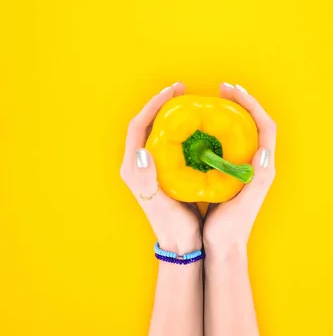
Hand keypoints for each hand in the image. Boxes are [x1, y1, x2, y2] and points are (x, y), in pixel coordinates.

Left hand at [120, 82, 201, 253]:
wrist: (182, 245)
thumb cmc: (172, 225)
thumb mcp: (159, 202)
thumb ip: (146, 180)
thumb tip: (140, 152)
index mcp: (133, 167)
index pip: (138, 125)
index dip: (153, 105)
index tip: (172, 91)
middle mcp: (138, 164)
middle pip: (146, 123)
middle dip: (162, 103)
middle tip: (182, 89)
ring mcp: (150, 167)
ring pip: (157, 130)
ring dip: (170, 113)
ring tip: (189, 101)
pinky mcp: (162, 171)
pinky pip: (168, 141)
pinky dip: (179, 127)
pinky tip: (195, 125)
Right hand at [203, 83, 276, 260]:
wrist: (223, 248)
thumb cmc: (232, 228)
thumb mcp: (245, 203)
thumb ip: (257, 179)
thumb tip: (265, 150)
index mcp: (263, 167)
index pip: (265, 126)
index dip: (252, 105)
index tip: (233, 90)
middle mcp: (257, 164)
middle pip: (255, 123)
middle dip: (241, 102)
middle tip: (222, 89)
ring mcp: (245, 167)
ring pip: (243, 131)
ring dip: (232, 112)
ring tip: (215, 100)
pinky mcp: (233, 172)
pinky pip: (230, 142)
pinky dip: (221, 128)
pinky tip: (205, 126)